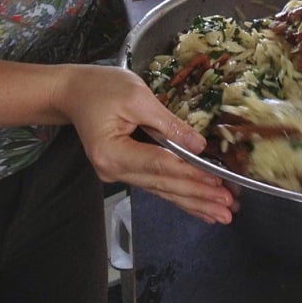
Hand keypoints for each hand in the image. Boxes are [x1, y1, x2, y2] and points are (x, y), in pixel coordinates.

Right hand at [55, 65, 237, 224]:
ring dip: (194, 202)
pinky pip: (157, 184)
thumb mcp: (137, 96)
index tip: (218, 184)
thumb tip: (198, 146)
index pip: (159, 166)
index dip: (191, 175)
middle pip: (163, 185)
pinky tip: (199, 207)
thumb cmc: (101, 88)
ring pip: (162, 190)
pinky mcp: (127, 169)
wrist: (73, 92)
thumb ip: (168, 123)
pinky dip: (180, 194)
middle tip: (228, 208)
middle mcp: (114, 171)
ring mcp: (119, 173)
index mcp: (112, 153)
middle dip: (198, 197)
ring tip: (221, 214)